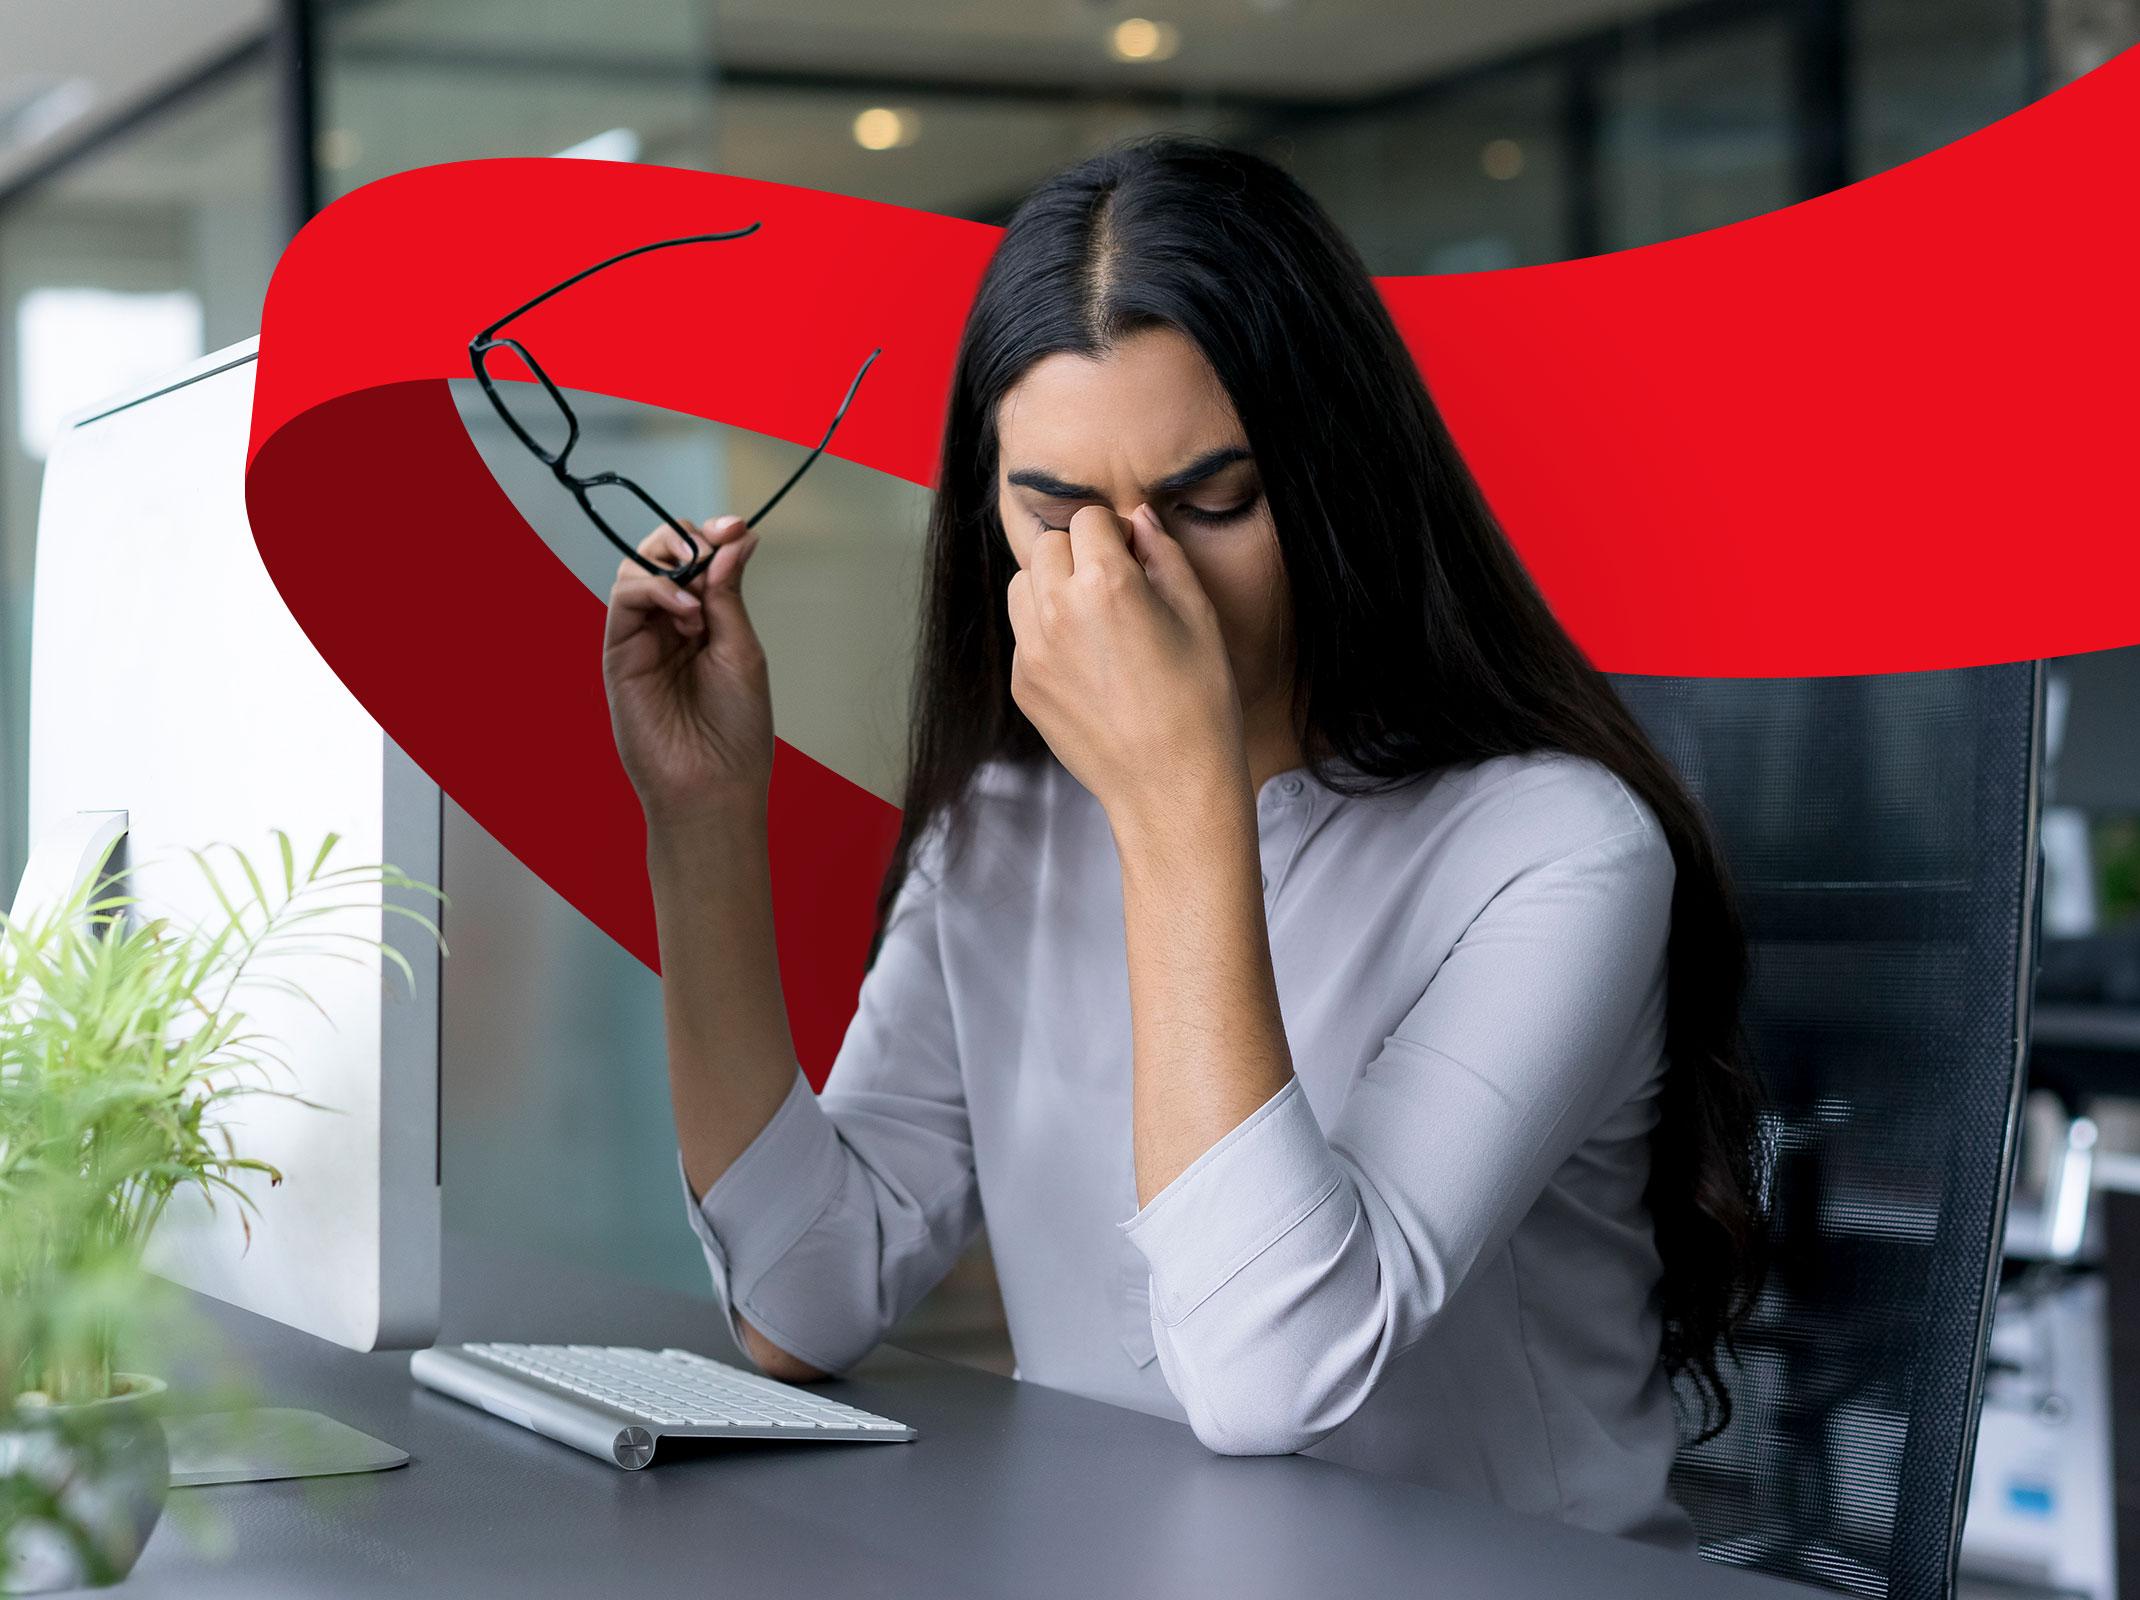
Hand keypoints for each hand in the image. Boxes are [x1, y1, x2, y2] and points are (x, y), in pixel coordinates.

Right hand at [602, 514, 773, 826]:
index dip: (713, 535)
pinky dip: (654, 588)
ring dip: (670, 562)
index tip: (737, 526)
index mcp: (704, 620)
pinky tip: (685, 609)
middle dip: (687, 537)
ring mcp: (641, 637)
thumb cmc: (735, 728)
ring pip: (635, 567)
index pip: (697, 558)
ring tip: (700, 596)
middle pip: (660, 553)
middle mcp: (669, 623)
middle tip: (716, 543)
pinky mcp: (618, 653)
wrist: (713, 784)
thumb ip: (729, 592)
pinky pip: (623, 598)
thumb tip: (739, 535)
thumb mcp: (741, 648)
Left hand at [1005, 502, 1243, 820]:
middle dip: (1079, 555)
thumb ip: (1164, 555)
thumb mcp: (1199, 616)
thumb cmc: (1199, 702)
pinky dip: (1047, 634)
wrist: (1170, 786)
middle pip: (1049, 546)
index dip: (1116, 533)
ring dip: (1053, 588)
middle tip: (1116, 588)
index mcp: (1106, 583)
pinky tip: (1088, 665)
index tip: (1134, 557)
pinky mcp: (1024, 685)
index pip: (1089, 519)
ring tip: (1094, 621)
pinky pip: (1025, 635)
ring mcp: (1033, 651)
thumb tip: (1139, 518)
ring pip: (1024, 585)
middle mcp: (1058, 610)